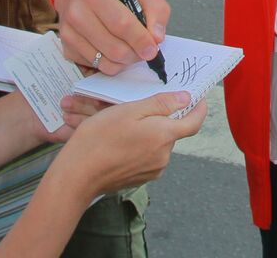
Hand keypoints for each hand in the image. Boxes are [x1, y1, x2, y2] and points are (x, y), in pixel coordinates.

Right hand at [54, 0, 168, 75]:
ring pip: (106, 63)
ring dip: (125, 62)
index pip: (121, 23)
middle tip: (144, 51)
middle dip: (135, 54)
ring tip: (131, 49)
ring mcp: (68, 34)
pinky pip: (96, 67)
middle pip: (114, 48)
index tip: (153, 49)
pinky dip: (111, 63)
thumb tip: (157, 38)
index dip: (140, 39)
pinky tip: (113, 48)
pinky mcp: (67, 49)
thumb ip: (156, 9)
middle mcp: (77, 14)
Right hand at [60, 92, 205, 195]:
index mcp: (164, 136)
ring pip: (156, 142)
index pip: (194, 122)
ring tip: (120, 123)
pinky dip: (137, 144)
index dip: (199, 108)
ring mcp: (152, 170)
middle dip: (159, 117)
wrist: (77, 176)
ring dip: (145, 131)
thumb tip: (185, 98)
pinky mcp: (140, 178)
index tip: (199, 97)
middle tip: (138, 106)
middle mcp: (163, 156)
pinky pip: (145, 155)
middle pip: (170, 131)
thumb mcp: (128, 111)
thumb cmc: (99, 139)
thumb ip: (160, 104)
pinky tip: (117, 139)